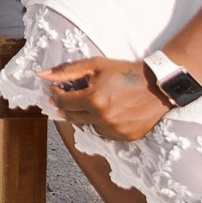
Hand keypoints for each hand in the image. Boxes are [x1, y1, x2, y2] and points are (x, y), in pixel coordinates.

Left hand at [42, 56, 169, 141]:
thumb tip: (42, 75)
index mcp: (94, 100)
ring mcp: (115, 130)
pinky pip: (104, 133)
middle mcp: (103, 118)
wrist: (159, 85)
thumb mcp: (95, 65)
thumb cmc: (125, 72)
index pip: (63, 102)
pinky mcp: (127, 137)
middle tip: (66, 97)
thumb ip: (67, 71)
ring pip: (87, 126)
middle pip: (72, 117)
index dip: (56, 94)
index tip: (56, 89)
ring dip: (83, 116)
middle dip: (66, 106)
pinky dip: (99, 124)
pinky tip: (104, 113)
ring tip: (89, 104)